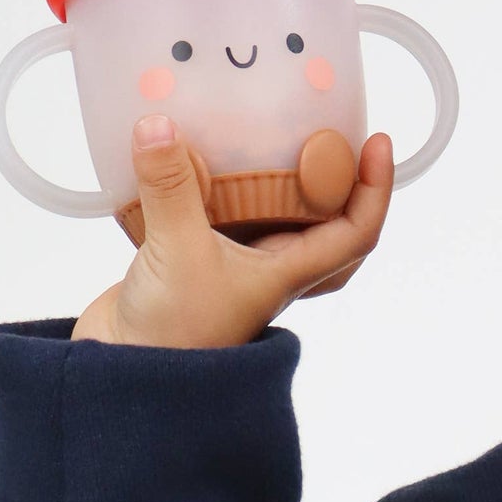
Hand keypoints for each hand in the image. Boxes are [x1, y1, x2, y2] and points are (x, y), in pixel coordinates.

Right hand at [72, 119, 394, 347]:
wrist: (123, 377)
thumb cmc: (172, 334)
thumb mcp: (177, 251)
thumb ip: (170, 187)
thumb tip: (158, 124)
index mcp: (286, 273)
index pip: (355, 232)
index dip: (376, 189)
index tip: (378, 142)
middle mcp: (267, 271)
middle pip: (324, 228)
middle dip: (336, 184)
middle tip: (331, 137)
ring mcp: (230, 268)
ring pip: (269, 220)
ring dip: (274, 182)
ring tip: (268, 135)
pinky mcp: (190, 262)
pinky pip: (216, 217)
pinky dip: (212, 187)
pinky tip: (194, 158)